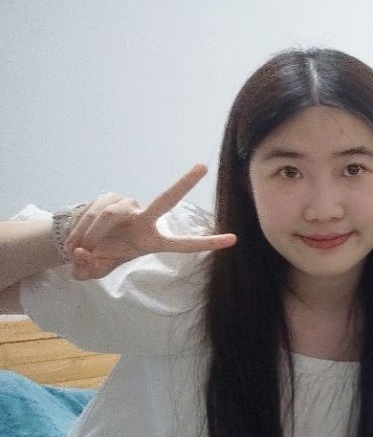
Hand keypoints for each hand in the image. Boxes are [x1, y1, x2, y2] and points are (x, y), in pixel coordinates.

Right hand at [65, 165, 236, 279]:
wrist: (76, 240)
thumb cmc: (97, 255)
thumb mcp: (95, 269)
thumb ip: (90, 268)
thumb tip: (83, 253)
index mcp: (151, 241)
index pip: (184, 243)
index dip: (208, 242)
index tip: (233, 239)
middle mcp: (144, 219)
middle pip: (166, 200)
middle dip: (185, 183)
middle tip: (202, 167)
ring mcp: (128, 205)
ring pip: (110, 214)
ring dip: (90, 233)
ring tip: (80, 248)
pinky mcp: (109, 196)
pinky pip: (94, 211)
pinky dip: (80, 228)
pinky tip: (74, 239)